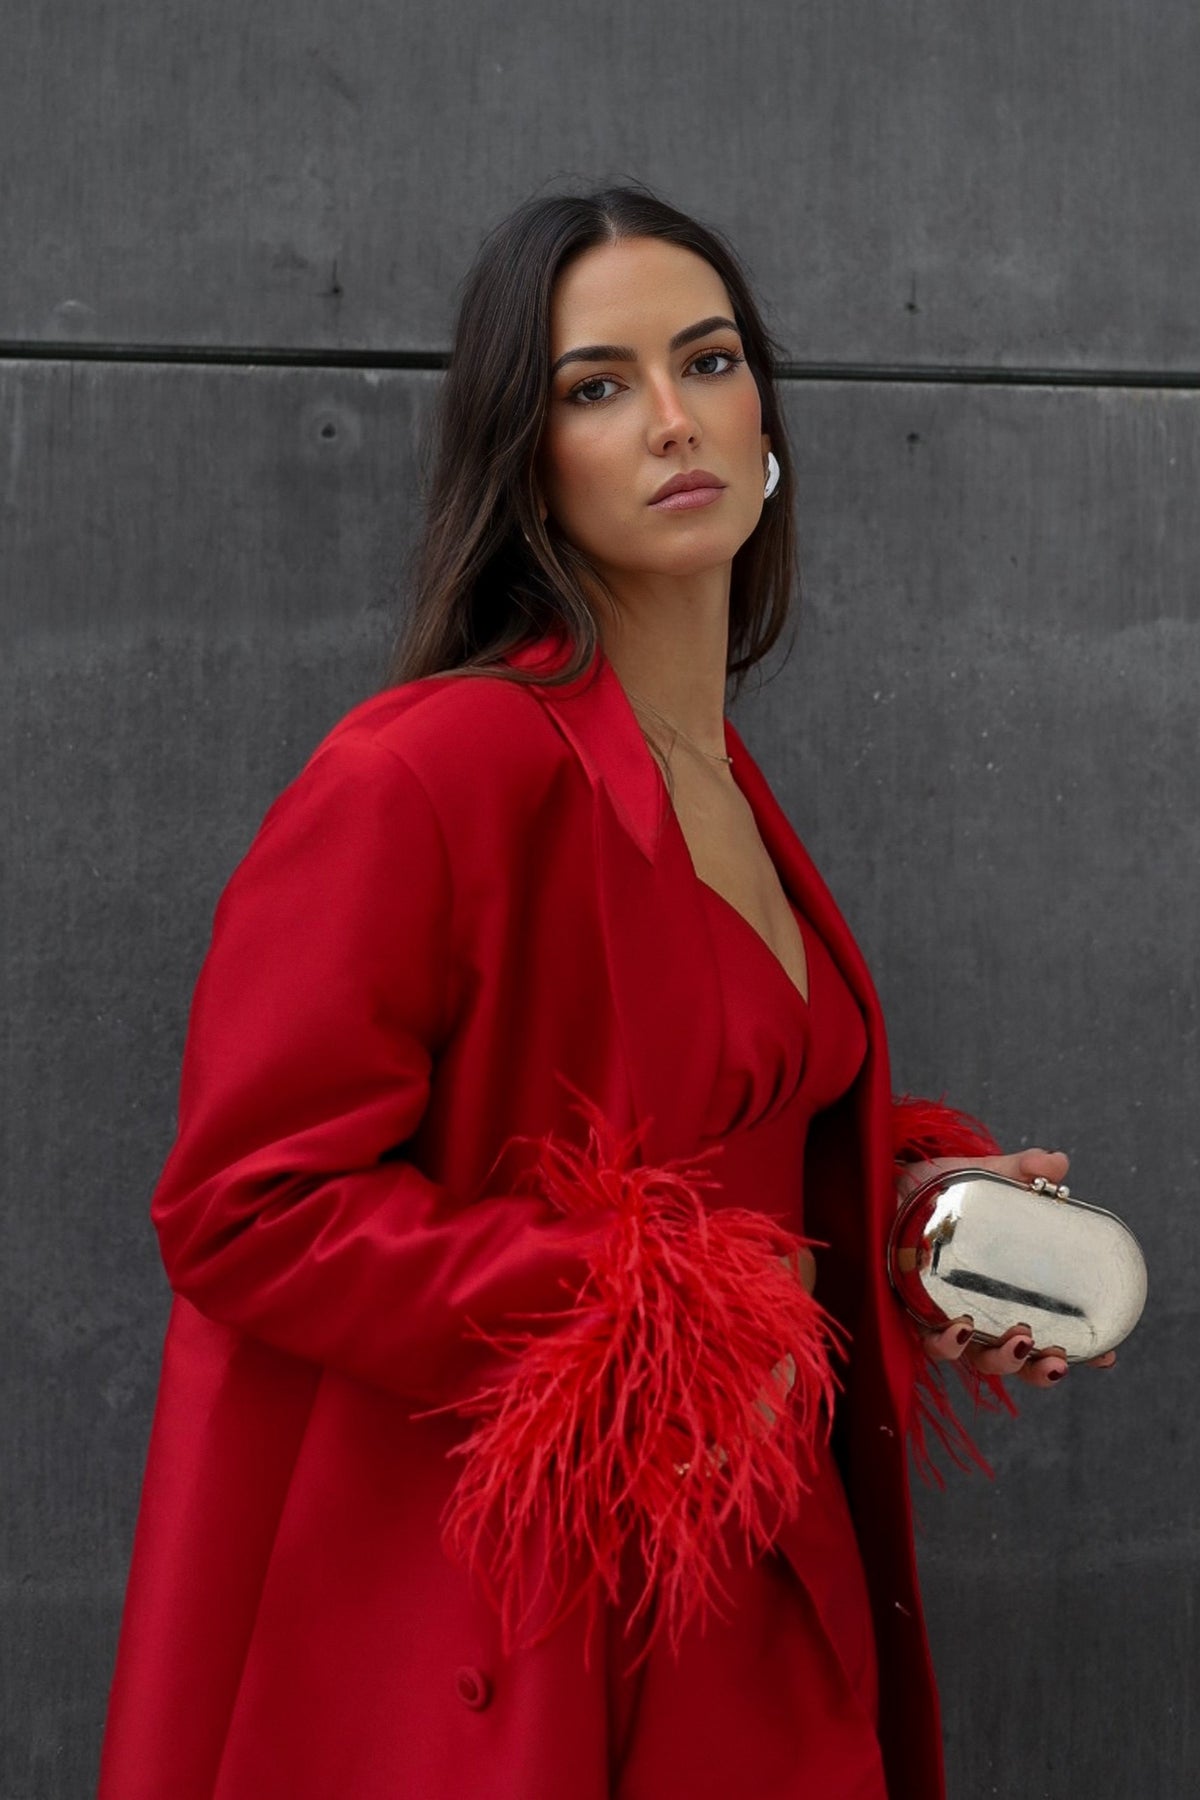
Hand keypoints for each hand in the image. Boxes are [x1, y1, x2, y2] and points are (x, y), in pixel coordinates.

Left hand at [900, 1146, 1118, 1389]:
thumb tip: (1058, 1163)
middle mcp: (972, 1313)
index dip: (1073, 1351)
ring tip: (1017, 1340)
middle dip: (1037, 1369)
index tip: (1105, 1357)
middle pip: (1012, 1360)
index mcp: (998, 1291)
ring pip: (974, 1360)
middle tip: (1055, 1356)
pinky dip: (946, 1342)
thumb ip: (1017, 1172)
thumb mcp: (977, 1177)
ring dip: (999, 1360)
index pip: (1043, 1331)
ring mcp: (939, 1316)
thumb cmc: (930, 1188)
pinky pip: (928, 1342)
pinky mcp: (905, 1312)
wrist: (873, 1182)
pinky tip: (957, 1328)